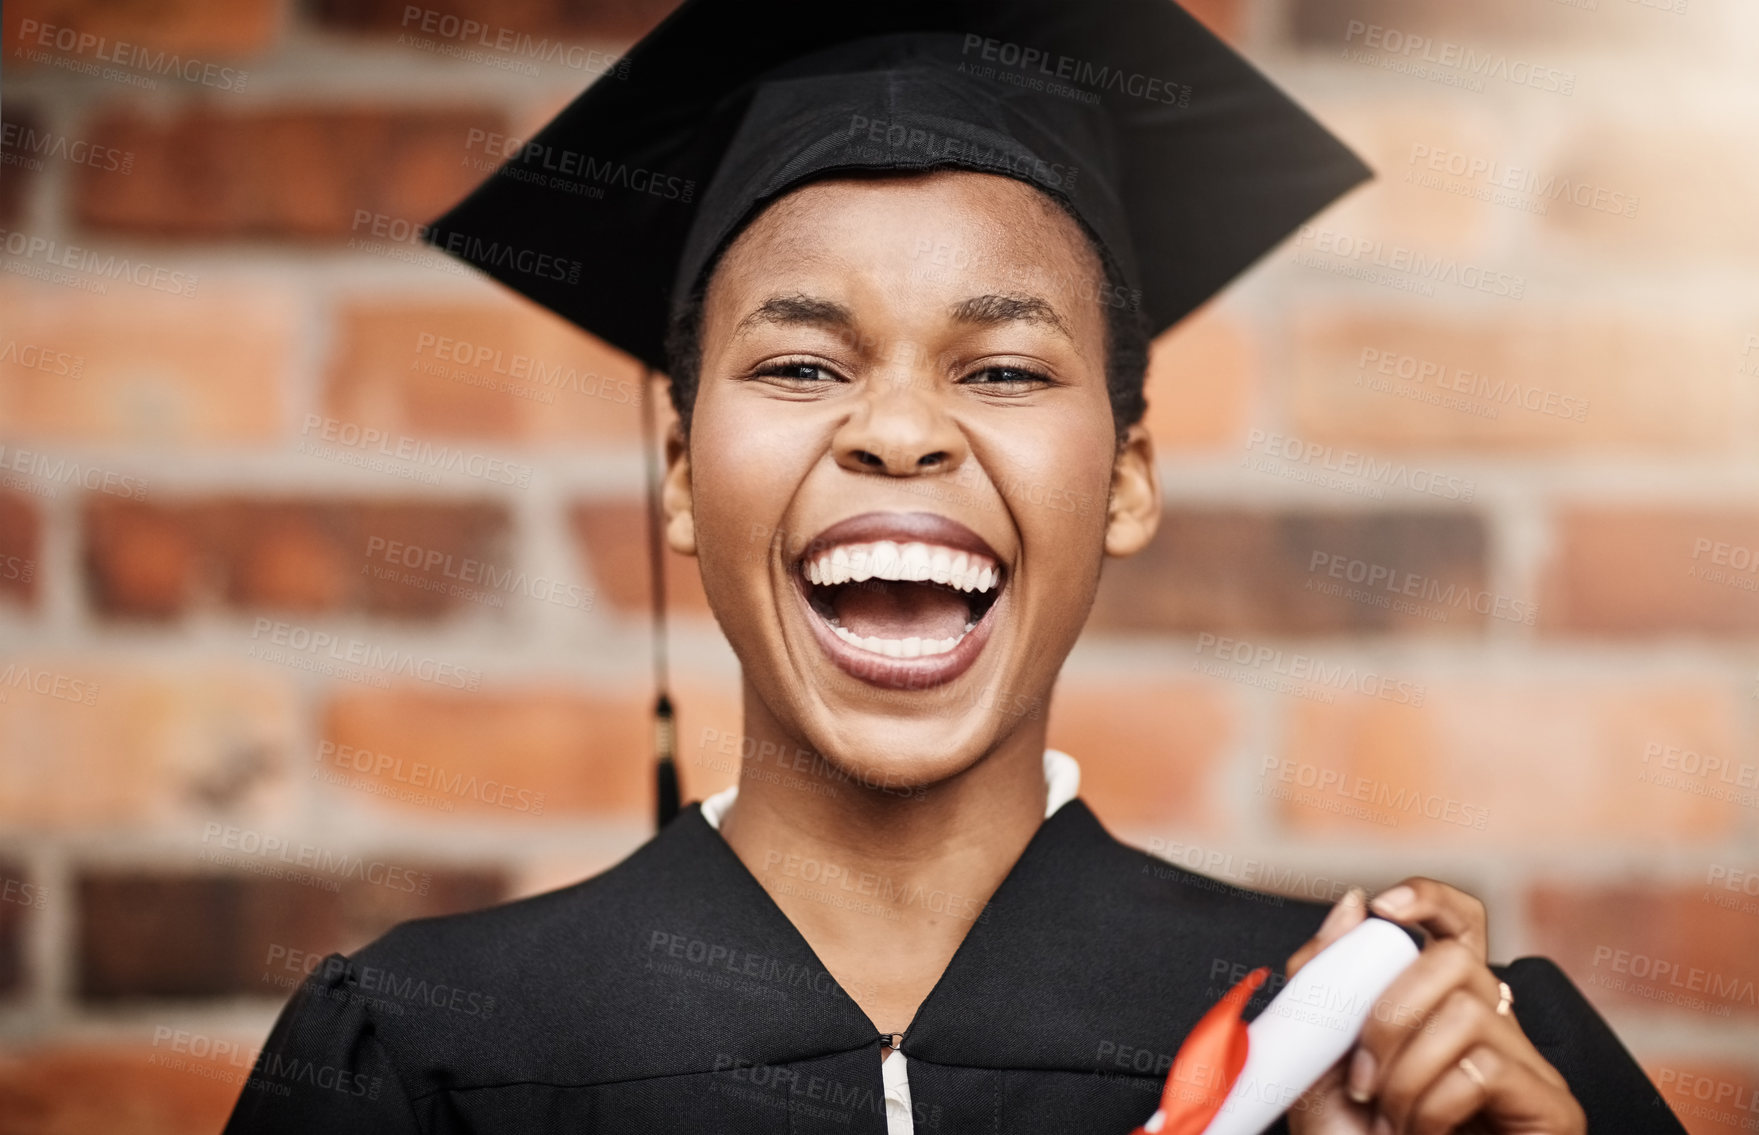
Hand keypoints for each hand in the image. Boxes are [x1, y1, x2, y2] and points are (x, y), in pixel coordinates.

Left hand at [1284, 879, 1585, 1134]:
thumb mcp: (1321, 1063)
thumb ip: (1328, 985)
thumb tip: (1354, 904)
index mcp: (1437, 1007)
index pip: (1458, 925)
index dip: (1430, 899)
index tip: (1383, 907)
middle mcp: (1491, 1026)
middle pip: (1457, 958)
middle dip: (1389, 1008)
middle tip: (1360, 1073)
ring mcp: (1528, 1067)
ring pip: (1466, 1010)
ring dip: (1404, 1070)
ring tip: (1388, 1120)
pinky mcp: (1552, 1109)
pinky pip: (1483, 1066)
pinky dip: (1432, 1102)